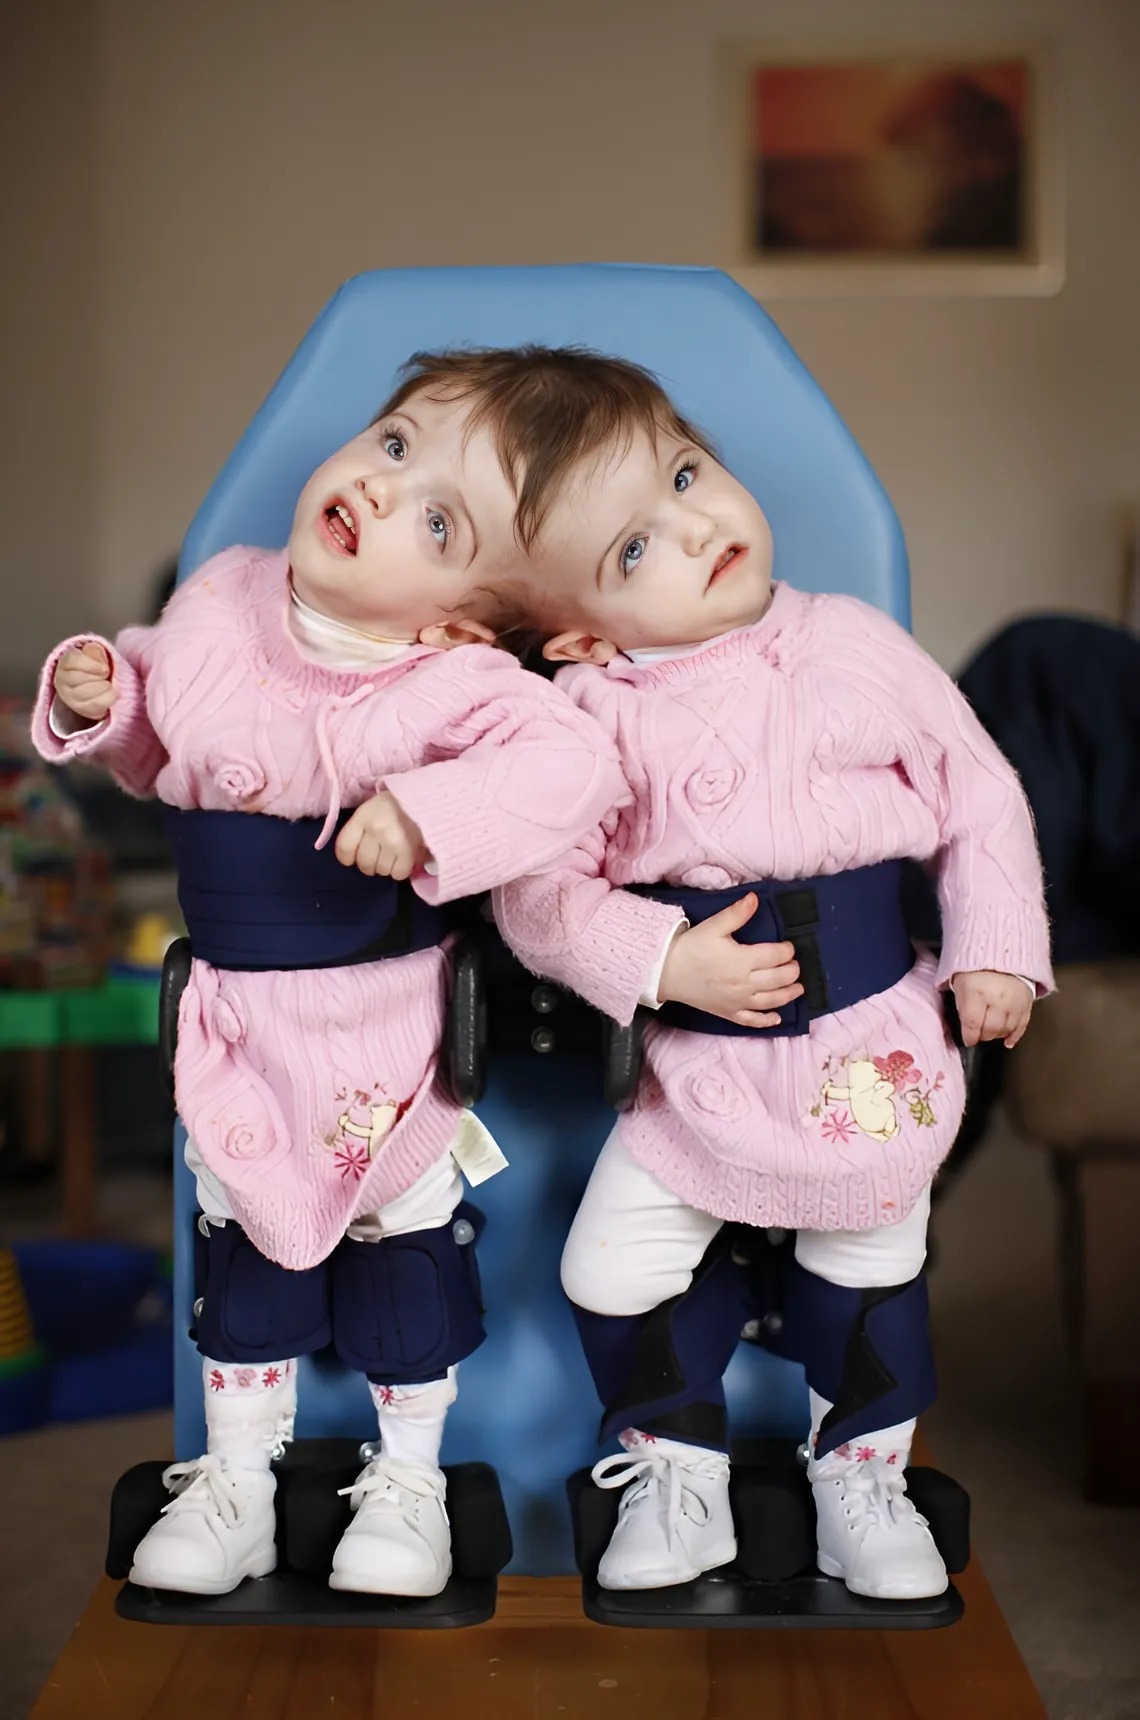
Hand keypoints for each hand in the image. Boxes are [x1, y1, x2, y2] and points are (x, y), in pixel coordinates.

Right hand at [53, 642, 114, 721]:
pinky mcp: (81, 709)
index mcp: (65, 664)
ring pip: (85, 693)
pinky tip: (112, 693)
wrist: (92, 688)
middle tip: (106, 675)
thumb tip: (97, 655)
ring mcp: (70, 697)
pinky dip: (107, 698)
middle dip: (98, 676)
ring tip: (108, 684)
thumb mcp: (93, 654)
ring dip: (103, 687)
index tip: (105, 667)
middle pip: (78, 678)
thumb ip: (94, 651)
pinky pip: (94, 705)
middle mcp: (63, 681)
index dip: (93, 664)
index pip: (75, 662)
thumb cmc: (92, 668)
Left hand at [334, 790, 427, 880]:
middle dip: (370, 864)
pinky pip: (399, 873)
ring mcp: (393, 841)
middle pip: (364, 863)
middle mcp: (376, 829)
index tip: (353, 857)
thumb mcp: (371, 808)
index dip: (347, 858)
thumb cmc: (396, 804)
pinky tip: (404, 860)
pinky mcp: (409, 852)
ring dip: (386, 867)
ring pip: (381, 870)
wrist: (428, 798)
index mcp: (363, 816)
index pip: (344, 847)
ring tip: (394, 855)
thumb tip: (351, 856)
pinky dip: (400, 870)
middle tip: (379, 855)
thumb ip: (360, 829)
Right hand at [658, 894, 803, 1027]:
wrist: (666, 971)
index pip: (776, 956)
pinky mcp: (729, 1013)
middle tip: (794, 965)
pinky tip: (777, 1018)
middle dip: (791, 971)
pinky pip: (752, 1020)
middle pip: (779, 978)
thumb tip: (755, 898)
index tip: (788, 946)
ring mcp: (737, 1001)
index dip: (787, 950)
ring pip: (771, 1000)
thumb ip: (737, 913)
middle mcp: (744, 983)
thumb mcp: (713, 926)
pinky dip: (767, 1021)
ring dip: (788, 994)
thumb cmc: (690, 948)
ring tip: (798, 988)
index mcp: (742, 960)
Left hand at [951, 970, 1032, 1048]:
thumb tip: (966, 1027)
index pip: (973, 1024)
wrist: (1002, 949)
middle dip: (982, 1035)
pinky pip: (1022, 1025)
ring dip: (997, 1034)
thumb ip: (962, 1005)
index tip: (968, 1040)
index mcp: (977, 992)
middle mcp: (997, 999)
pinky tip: (1008, 1041)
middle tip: (978, 1033)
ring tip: (990, 1031)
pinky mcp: (1027, 1003)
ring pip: (1006, 1030)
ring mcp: (1014, 1002)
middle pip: (990, 1029)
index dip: (969, 1036)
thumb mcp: (960, 983)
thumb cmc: (977, 967)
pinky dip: (1014, 1036)